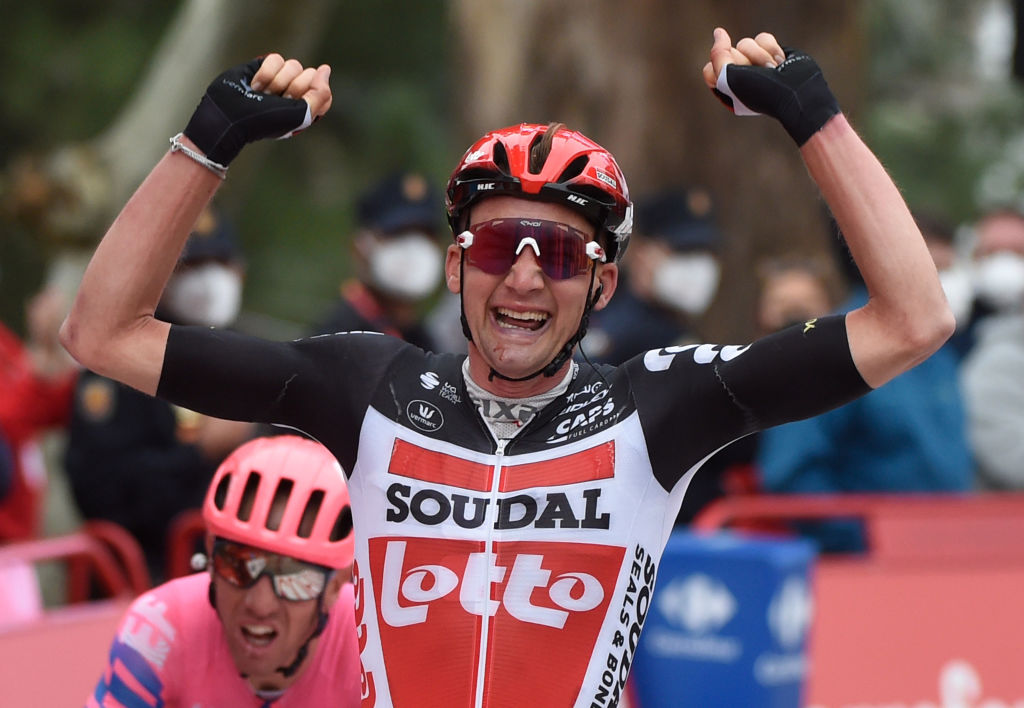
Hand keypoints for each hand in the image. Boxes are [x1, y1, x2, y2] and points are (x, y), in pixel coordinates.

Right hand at [184, 53, 331, 165]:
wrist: (230, 115)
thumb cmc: (265, 121)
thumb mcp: (300, 116)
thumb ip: (321, 95)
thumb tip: (325, 69)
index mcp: (304, 109)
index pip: (323, 92)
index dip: (312, 95)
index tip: (297, 104)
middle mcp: (293, 93)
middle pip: (310, 75)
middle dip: (293, 89)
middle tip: (278, 101)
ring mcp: (279, 79)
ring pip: (294, 65)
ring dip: (277, 82)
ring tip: (264, 95)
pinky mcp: (263, 67)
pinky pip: (276, 58)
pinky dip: (265, 73)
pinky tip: (255, 85)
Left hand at [702, 28, 838, 145]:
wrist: (796, 91)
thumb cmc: (761, 92)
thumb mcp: (729, 77)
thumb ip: (718, 55)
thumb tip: (719, 32)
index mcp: (726, 90)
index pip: (711, 68)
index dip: (722, 70)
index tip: (736, 79)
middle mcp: (740, 77)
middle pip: (728, 52)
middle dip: (742, 62)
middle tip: (755, 75)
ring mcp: (756, 65)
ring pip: (746, 43)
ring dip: (760, 56)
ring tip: (771, 70)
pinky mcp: (771, 53)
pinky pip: (763, 38)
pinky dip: (772, 49)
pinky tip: (780, 63)